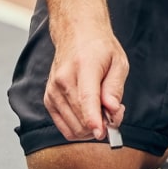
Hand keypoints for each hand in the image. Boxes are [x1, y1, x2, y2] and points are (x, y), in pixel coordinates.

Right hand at [44, 22, 127, 142]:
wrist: (76, 36)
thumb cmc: (100, 48)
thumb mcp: (119, 62)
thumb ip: (115, 87)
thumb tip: (112, 109)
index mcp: (83, 67)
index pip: (86, 98)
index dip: (94, 119)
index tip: (101, 133)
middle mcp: (63, 80)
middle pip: (80, 118)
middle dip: (101, 125)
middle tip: (114, 113)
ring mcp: (53, 91)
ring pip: (72, 127)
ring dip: (91, 128)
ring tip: (103, 112)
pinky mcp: (48, 100)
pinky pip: (64, 127)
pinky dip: (79, 128)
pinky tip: (90, 115)